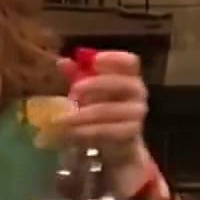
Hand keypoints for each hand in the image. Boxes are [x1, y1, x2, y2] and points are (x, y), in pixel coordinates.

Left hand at [53, 49, 160, 195]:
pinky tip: (74, 132)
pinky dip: (89, 131)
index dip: (114, 58)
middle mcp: (138, 92)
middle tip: (73, 90)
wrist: (116, 140)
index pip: (130, 62)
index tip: (94, 60)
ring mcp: (137, 113)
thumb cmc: (102, 106)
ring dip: (86, 114)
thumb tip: (62, 61)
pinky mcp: (132, 132)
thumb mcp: (88, 89)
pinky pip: (110, 130)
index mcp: (129, 75)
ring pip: (111, 110)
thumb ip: (77, 74)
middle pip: (122, 83)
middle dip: (96, 84)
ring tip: (66, 118)